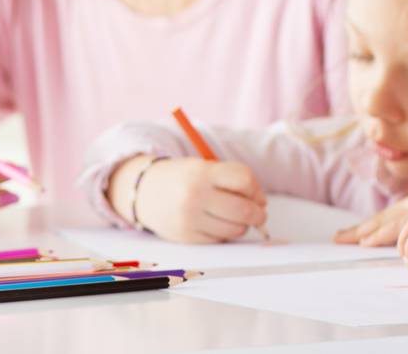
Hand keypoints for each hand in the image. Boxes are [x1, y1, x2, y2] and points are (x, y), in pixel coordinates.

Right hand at [121, 157, 267, 243]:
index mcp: (203, 172)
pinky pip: (220, 240)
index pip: (244, 180)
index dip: (256, 190)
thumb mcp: (205, 167)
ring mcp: (189, 218)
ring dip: (242, 225)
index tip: (257, 196)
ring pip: (234, 229)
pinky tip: (218, 224)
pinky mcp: (186, 237)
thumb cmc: (185, 178)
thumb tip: (261, 205)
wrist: (146, 191)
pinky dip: (225, 234)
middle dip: (258, 214)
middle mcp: (195, 195)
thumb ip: (233, 180)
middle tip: (259, 214)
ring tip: (235, 218)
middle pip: (243, 210)